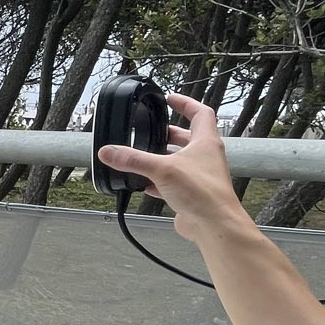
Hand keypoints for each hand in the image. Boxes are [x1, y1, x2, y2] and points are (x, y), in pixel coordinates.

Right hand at [94, 93, 252, 242]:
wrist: (215, 226)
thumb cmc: (203, 194)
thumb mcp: (162, 170)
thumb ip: (133, 159)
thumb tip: (109, 151)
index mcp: (206, 143)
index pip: (200, 113)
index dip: (185, 103)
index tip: (170, 99)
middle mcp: (206, 157)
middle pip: (188, 138)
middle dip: (169, 133)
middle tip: (153, 130)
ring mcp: (200, 177)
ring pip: (180, 161)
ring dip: (163, 158)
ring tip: (144, 156)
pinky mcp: (192, 195)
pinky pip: (174, 183)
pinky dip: (159, 182)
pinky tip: (145, 185)